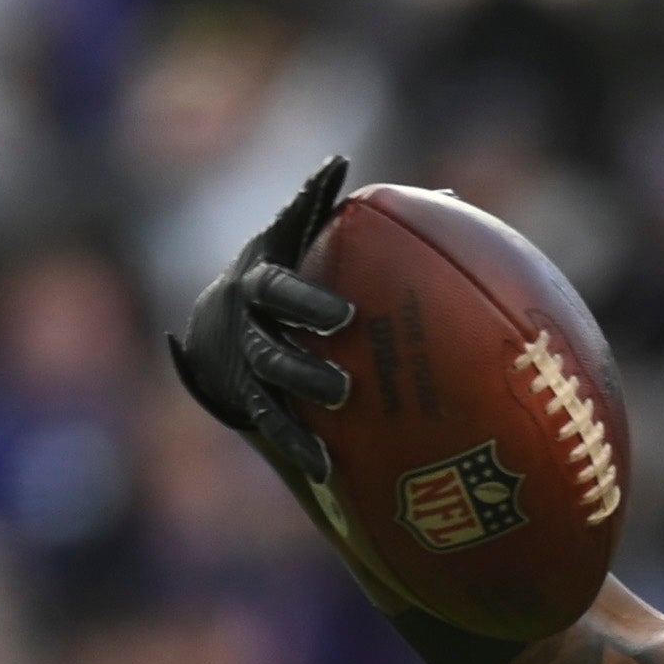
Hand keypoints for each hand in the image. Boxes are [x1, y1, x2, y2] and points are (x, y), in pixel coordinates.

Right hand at [165, 163, 361, 492]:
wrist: (216, 328)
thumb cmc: (286, 271)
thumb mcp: (308, 236)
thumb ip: (364, 221)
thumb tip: (447, 196)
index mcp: (260, 275)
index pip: (278, 287)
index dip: (309, 302)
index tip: (348, 318)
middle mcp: (245, 319)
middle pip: (268, 341)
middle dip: (304, 359)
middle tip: (346, 378)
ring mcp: (244, 363)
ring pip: (269, 384)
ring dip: (302, 399)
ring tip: (341, 405)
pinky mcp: (247, 400)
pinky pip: (272, 424)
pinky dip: (298, 444)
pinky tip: (328, 466)